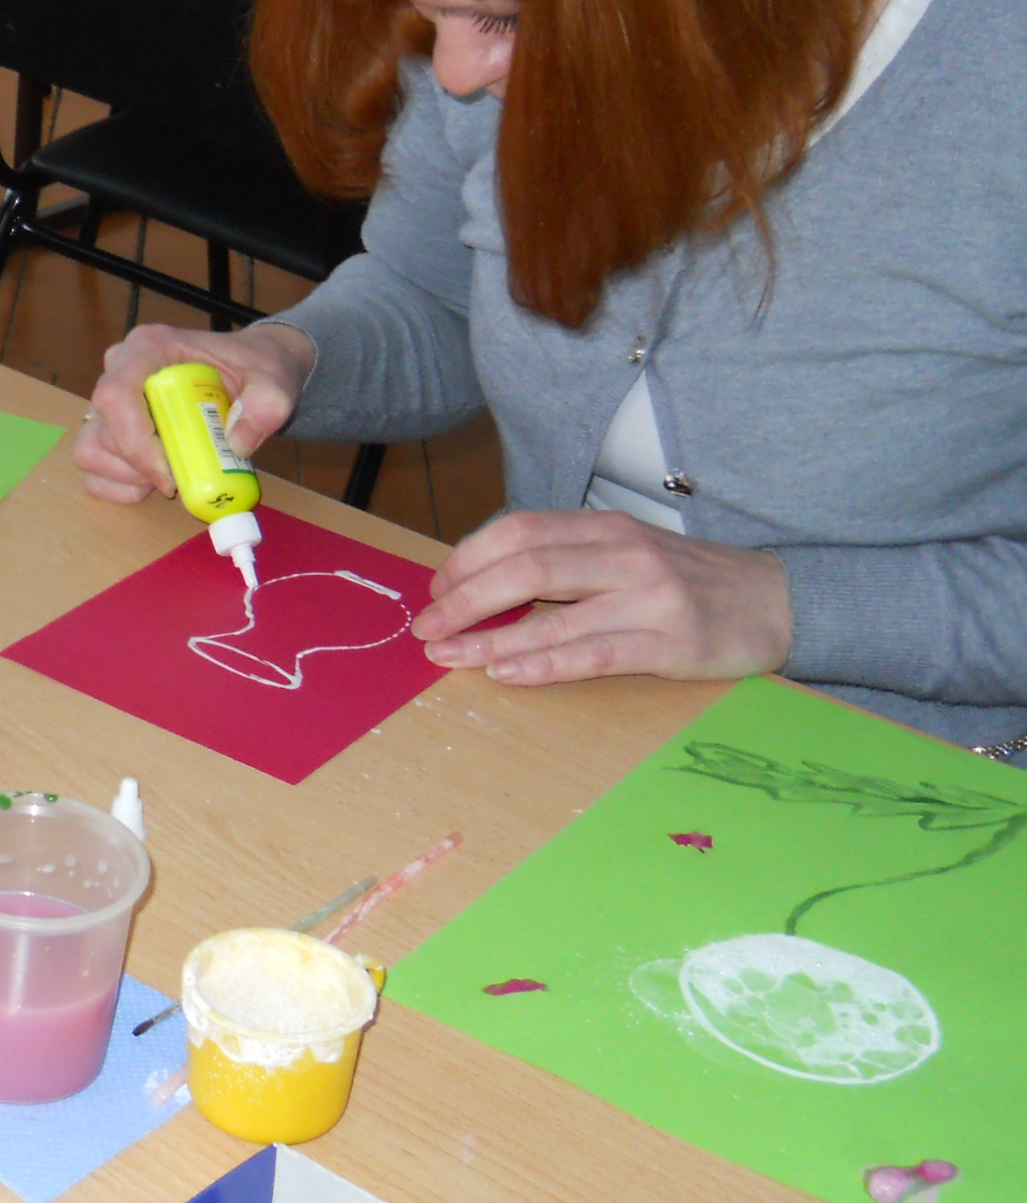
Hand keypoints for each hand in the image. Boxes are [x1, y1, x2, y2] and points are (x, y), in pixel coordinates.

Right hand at [76, 322, 314, 505]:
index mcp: (149, 348)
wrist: (250, 373)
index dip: (135, 442)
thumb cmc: (254, 370)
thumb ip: (267, 406)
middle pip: (104, 430)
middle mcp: (119, 370)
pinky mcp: (108, 429)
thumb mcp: (274, 382)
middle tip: (183, 478)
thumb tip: (237, 443)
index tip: (169, 476)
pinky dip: (118, 487)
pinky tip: (152, 484)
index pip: (117, 395)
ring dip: (127, 478)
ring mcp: (110, 402)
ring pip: (91, 451)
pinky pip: (93, 469)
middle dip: (141, 466)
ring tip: (170, 477)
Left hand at [413, 510, 792, 685]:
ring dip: (490, 639)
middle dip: (464, 598)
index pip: (519, 530)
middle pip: (525, 567)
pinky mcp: (670, 643)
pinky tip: (506, 675)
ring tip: (448, 656)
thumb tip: (480, 583)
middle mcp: (624, 553)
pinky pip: (593, 654)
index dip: (467, 558)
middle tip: (425, 627)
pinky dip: (542, 665)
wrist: (776, 603)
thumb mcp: (623, 553)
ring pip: (552, 615)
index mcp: (604, 527)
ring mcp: (649, 598)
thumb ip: (565, 560)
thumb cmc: (683, 581)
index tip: (436, 588)